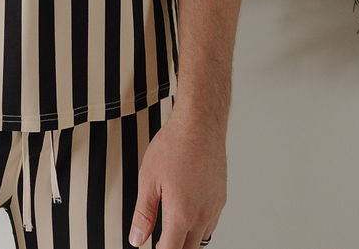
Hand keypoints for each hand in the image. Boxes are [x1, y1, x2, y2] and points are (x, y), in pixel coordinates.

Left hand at [127, 107, 225, 247]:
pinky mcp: (221, 197)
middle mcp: (202, 215)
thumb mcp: (148, 180)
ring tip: (172, 230)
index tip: (152, 248)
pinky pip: (211, 224)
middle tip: (160, 242)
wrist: (200, 123)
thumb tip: (137, 239)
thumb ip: (143, 214)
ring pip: (202, 239)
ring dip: (188, 240)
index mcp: (182, 214)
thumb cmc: (174, 146)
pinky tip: (188, 215)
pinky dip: (199, 227)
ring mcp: (214, 207)